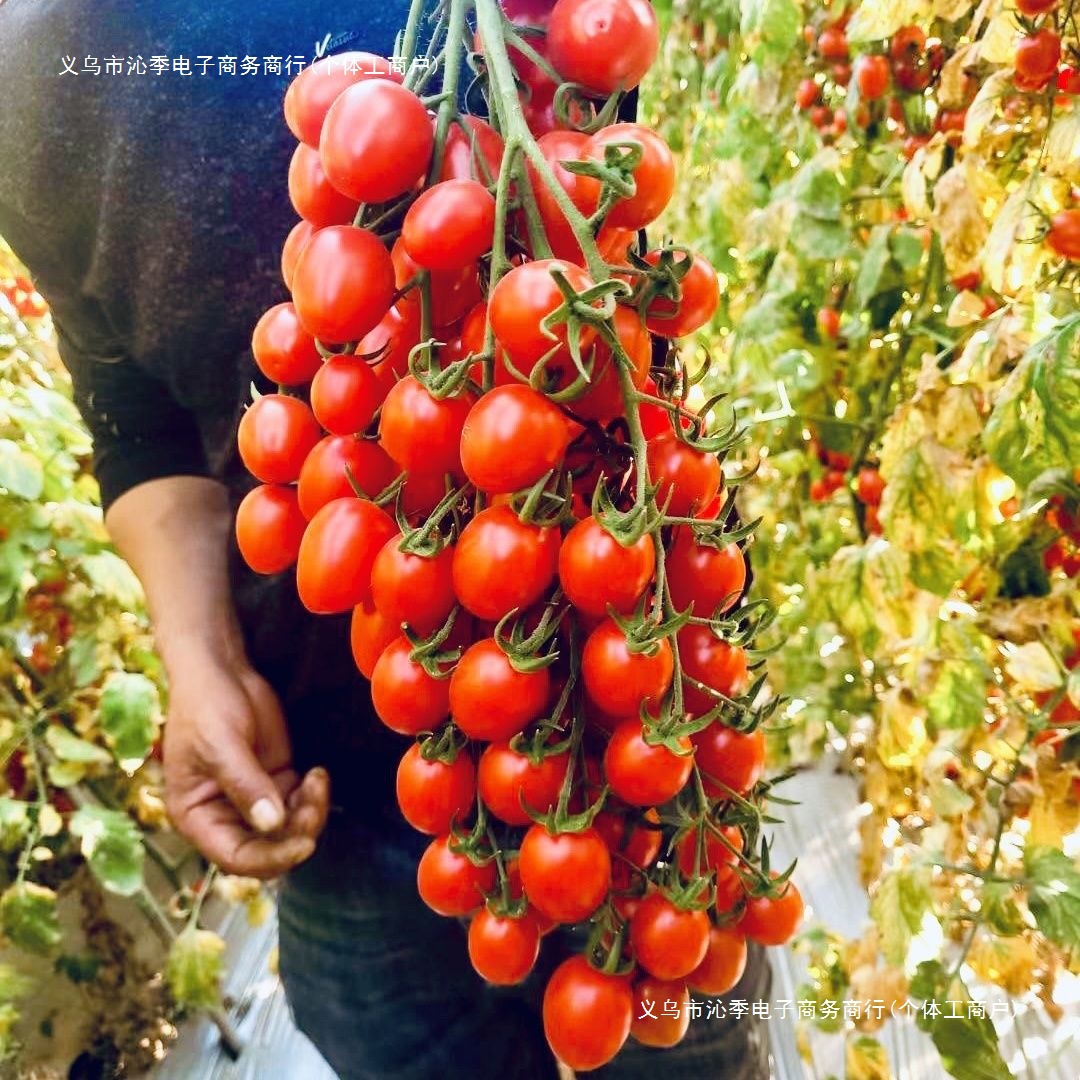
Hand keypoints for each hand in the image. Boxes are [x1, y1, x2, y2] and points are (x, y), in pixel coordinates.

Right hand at [163, 650, 330, 878]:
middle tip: (314, 802)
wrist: (220, 671)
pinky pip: (300, 805)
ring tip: (317, 780)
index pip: (236, 857)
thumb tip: (272, 823)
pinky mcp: (276, 780)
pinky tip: (318, 774)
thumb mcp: (221, 744)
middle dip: (296, 833)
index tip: (303, 845)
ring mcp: (253, 799)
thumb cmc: (206, 706)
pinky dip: (314, 797)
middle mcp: (224, 816)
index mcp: (197, 817)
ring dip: (310, 813)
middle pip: (267, 848)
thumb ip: (246, 785)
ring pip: (289, 829)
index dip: (270, 859)